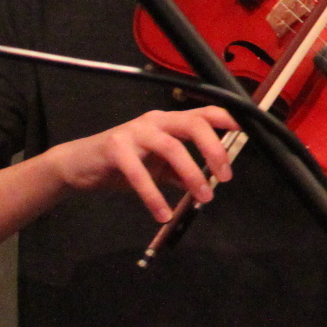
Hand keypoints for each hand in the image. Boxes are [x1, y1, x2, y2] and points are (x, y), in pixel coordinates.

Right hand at [48, 106, 237, 223]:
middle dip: (214, 149)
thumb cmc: (123, 162)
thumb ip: (180, 172)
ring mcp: (134, 132)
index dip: (227, 118)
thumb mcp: (157, 167)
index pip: (203, 113)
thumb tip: (208, 184)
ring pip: (171, 147)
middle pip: (193, 124)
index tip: (248, 131)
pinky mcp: (115, 148)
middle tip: (226, 177)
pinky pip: (139, 173)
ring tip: (203, 197)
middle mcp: (155, 120)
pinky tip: (163, 213)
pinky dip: (154, 196)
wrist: (79, 165)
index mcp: (169, 121)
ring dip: (191, 174)